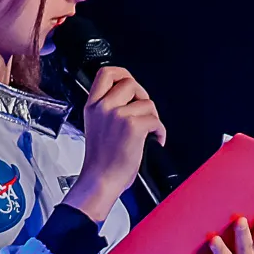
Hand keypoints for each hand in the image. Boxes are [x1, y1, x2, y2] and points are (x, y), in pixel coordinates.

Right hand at [65, 66, 163, 221]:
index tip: (131, 85)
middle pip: (131, 83)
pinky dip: (160, 132)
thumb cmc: (100, 160)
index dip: (122, 74)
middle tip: (143, 113)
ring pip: (147, 103)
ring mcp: (118, 115)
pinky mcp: (133, 126)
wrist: (100, 180)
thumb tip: (131, 98)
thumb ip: (108, 108)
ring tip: (147, 132)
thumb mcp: (95, 125)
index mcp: (93, 105)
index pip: (106, 73)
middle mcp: (104, 107)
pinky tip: (153, 140)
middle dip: (143, 96)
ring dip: (152, 117)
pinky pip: (156, 120)